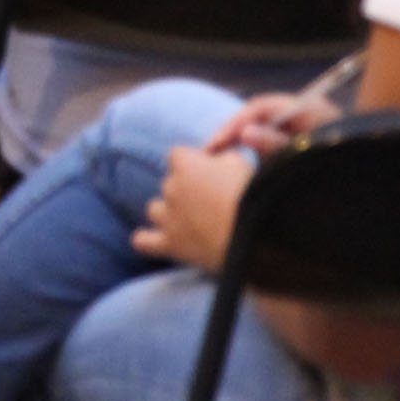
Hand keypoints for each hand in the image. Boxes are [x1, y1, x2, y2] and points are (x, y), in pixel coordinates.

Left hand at [132, 144, 255, 273]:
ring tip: (192, 223)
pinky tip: (155, 240)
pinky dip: (147, 240)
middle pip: (169, 184)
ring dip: (168, 213)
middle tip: (211, 204)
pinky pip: (142, 241)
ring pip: (155, 210)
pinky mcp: (170, 244)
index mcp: (185, 164)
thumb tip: (213, 160)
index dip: (194, 164)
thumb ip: (221, 157)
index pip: (178, 156)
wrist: (256, 237)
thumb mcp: (240, 163)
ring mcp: (167, 217)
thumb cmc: (251, 195)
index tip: (212, 175)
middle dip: (186, 190)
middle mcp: (170, 188)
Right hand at [204, 92, 337, 157]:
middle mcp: (307, 115)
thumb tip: (245, 134)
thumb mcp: (307, 156)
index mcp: (311, 110)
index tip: (216, 143)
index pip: (262, 107)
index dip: (236, 122)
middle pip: (260, 116)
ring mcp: (305, 129)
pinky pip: (272, 144)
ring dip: (241, 143)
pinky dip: (255, 153)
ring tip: (219, 160)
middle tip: (210, 151)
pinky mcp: (304, 146)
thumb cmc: (346, 169)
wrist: (381, 195)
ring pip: (264, 130)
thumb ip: (276, 145)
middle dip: (234, 132)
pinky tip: (242, 168)